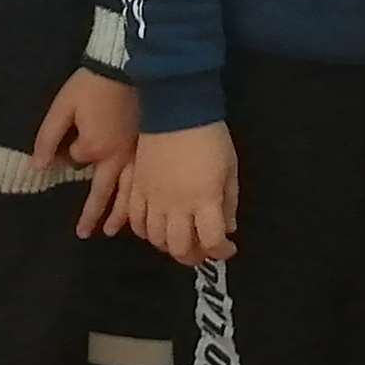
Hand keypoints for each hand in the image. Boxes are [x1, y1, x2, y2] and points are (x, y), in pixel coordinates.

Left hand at [33, 68, 140, 235]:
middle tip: (84, 233)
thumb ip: (47, 139)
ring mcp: (135, 153)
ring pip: (127, 192)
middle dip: (93, 214)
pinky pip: (142, 180)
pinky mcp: (147, 146)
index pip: (76, 161)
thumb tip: (36, 168)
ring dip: (119, 213)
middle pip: (104, 192)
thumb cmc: (91, 85)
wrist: (126, 65)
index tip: (71, 132)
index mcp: (95, 148)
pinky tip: (138, 205)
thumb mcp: (62, 108)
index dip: (69, 151)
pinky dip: (138, 197)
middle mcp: (116, 157)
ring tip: (113, 230)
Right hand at [128, 121, 238, 266]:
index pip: (212, 242)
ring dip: (169, 246)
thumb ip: (229, 202)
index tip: (228, 247)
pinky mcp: (136, 188)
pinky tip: (155, 229)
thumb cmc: (210, 136)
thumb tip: (227, 228)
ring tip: (180, 239)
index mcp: (204, 199)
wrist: (176, 108)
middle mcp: (177, 205)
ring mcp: (153, 198)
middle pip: (180, 248)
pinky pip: (135, 221)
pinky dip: (145, 232)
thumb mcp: (230, 169)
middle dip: (195, 256)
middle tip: (203, 249)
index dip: (222, 251)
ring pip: (156, 239)